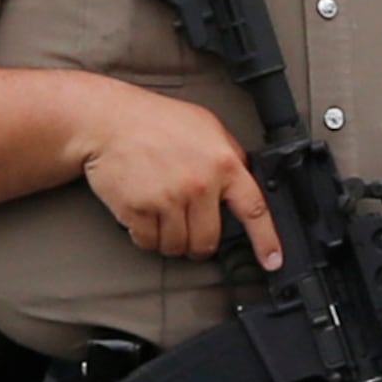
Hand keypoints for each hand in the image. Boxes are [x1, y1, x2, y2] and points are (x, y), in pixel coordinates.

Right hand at [72, 82, 280, 267]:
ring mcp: (168, 199)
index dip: (267, 241)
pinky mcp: (139, 211)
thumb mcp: (206, 127)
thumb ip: (229, 157)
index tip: (273, 261)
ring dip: (170, 240)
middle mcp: (199, 184)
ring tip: (161, 214)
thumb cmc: (155, 121)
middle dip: (199, 243)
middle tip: (188, 230)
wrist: (108, 119)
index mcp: (223, 163)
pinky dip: (145, 237)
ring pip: (177, 247)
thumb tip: (245, 182)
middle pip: (207, 241)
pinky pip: (149, 243)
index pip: (254, 209)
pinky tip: (142, 215)